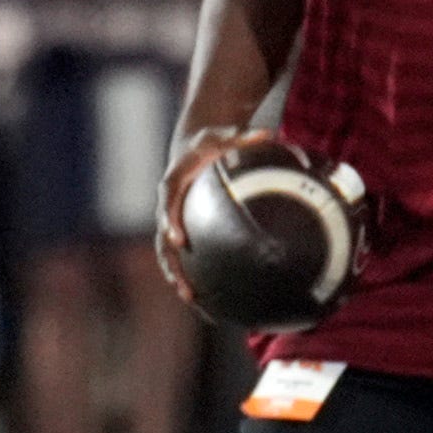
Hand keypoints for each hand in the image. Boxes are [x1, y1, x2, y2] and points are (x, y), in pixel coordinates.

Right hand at [154, 123, 259, 299]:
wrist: (192, 150)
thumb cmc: (210, 144)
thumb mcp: (224, 136)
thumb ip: (244, 137)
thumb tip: (269, 135)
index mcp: (174, 181)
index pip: (167, 201)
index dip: (169, 220)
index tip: (179, 240)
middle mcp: (168, 204)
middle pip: (163, 237)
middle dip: (171, 261)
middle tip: (183, 282)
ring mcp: (172, 220)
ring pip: (167, 252)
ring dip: (176, 275)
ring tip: (190, 297)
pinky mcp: (179, 231)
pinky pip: (179, 255)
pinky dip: (187, 273)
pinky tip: (204, 296)